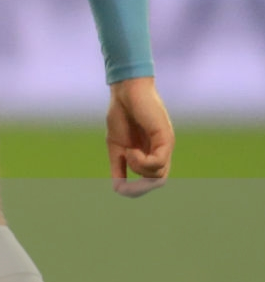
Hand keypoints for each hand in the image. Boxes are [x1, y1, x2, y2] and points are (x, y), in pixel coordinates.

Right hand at [106, 77, 174, 197]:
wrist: (125, 91)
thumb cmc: (121, 114)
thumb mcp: (116, 147)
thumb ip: (119, 167)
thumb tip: (118, 189)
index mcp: (151, 153)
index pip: (152, 180)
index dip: (137, 188)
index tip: (121, 184)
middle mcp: (161, 150)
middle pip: (158, 181)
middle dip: (139, 185)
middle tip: (124, 172)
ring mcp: (165, 145)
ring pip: (158, 175)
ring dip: (138, 168)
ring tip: (128, 152)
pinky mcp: (165, 138)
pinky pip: (157, 162)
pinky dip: (141, 161)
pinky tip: (131, 150)